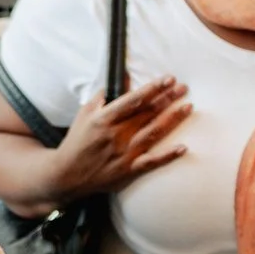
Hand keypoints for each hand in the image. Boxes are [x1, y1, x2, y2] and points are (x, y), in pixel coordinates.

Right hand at [46, 77, 190, 202]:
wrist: (67, 175)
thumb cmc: (77, 142)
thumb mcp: (85, 114)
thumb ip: (104, 96)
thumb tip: (123, 78)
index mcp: (104, 119)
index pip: (133, 100)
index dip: (153, 88)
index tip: (168, 79)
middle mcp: (116, 135)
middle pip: (147, 113)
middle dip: (167, 99)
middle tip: (183, 88)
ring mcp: (124, 154)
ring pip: (153, 133)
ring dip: (172, 120)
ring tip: (188, 107)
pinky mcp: (128, 171)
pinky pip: (151, 162)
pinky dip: (167, 156)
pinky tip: (183, 148)